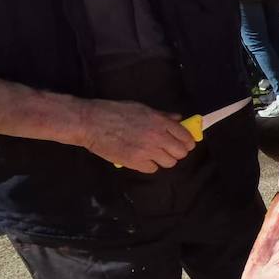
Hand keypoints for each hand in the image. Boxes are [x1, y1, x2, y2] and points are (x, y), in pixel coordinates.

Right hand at [75, 99, 195, 173]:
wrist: (90, 122)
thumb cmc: (114, 112)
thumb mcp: (141, 108)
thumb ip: (162, 116)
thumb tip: (178, 119)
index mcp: (159, 121)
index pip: (186, 137)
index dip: (187, 142)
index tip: (185, 144)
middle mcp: (157, 137)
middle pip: (181, 153)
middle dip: (177, 152)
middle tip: (168, 150)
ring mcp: (147, 151)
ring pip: (169, 163)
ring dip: (163, 159)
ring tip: (153, 154)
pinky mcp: (135, 162)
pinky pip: (152, 169)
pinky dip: (148, 165)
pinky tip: (140, 158)